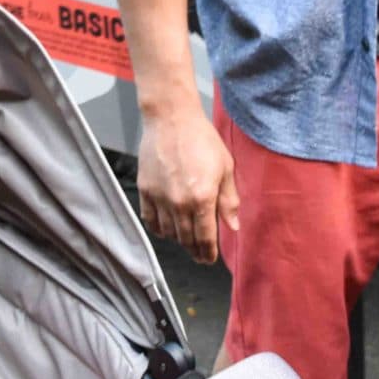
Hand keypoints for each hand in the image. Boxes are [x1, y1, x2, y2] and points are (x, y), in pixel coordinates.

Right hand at [136, 99, 239, 263]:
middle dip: (194, 250)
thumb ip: (229, 200)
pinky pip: (150, 219)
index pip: (205, 238)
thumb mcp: (225, 167)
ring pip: (168, 232)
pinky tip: (165, 227)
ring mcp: (159, 198)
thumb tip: (232, 226)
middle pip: (186, 239)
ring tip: (185, 239)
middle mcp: (179, 203)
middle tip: (199, 255)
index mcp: (202, 198)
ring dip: (178, 239)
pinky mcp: (145, 190)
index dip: (208, 252)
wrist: (171, 119)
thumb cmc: (202, 139)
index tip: (209, 259)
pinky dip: (158, 228)